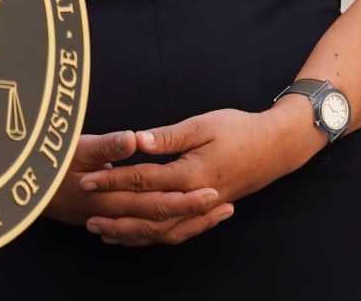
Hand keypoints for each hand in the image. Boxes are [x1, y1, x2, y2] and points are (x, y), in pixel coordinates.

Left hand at [76, 105, 324, 243]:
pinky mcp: (205, 214)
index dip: (113, 180)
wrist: (274, 148)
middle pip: (146, 213)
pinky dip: (150, 237)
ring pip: (159, 231)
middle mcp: (194, 198)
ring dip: (129, 232)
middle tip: (85, 212)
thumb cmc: (239, 130)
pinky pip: (174, 234)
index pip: (143, 181)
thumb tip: (138, 141)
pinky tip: (133, 234)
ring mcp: (201, 211)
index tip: (87, 180)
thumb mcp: (203, 124)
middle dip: (114, 213)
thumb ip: (169, 136)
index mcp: (191, 174)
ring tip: (101, 230)